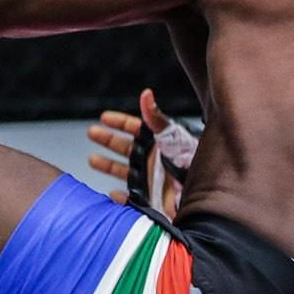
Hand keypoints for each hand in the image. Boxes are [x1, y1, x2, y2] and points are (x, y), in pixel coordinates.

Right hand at [87, 88, 178, 213]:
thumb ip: (155, 117)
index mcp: (158, 143)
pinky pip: (131, 199)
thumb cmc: (190, 162)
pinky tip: (113, 194)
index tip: (104, 117)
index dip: (119, 122)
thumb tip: (146, 94)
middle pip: (125, 147)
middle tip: (92, 133)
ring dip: (107, 165)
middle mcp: (152, 160)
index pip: (135, 129)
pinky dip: (120, 198)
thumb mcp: (171, 135)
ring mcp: (150, 179)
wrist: (201, 194)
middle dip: (107, 140)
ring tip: (92, 159)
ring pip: (123, 171)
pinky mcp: (149, 199)